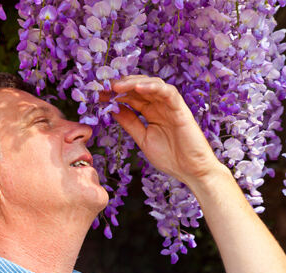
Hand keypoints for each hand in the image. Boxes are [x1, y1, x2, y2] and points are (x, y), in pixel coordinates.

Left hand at [104, 75, 222, 184]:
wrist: (192, 172)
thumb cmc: (170, 157)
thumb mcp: (142, 138)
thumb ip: (129, 123)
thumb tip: (113, 109)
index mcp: (151, 112)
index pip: (131, 96)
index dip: (114, 94)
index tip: (98, 94)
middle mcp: (160, 105)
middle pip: (139, 87)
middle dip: (120, 85)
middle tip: (103, 86)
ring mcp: (170, 106)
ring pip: (152, 85)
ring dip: (133, 83)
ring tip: (116, 86)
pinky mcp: (181, 109)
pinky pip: (168, 93)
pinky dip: (153, 88)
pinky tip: (138, 88)